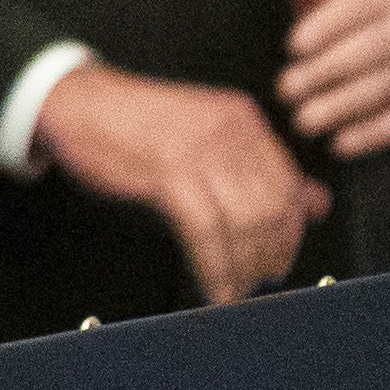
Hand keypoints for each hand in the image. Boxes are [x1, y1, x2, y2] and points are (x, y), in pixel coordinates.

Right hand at [32, 60, 327, 304]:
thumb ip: (258, 166)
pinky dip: (215, 268)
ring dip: (245, 266)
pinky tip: (214, 286)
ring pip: (245, 222)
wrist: (74, 102)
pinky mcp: (168, 172)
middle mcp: (229, 131)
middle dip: (272, 253)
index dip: (292, 229)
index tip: (283, 255)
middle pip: (273, 205)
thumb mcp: (204, 135)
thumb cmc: (130, 123)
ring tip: (237, 287)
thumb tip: (315, 202)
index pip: (289, 182)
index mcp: (242, 119)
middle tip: (263, 279)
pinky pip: (206, 231)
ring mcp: (199, 150)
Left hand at [257, 0, 389, 159]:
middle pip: (371, 49)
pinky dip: (373, 134)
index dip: (329, 24)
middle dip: (327, 71)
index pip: (360, 4)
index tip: (293, 44)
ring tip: (303, 121)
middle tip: (285, 88)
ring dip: (343, 106)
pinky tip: (340, 144)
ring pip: (384, 86)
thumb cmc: (346, 14)